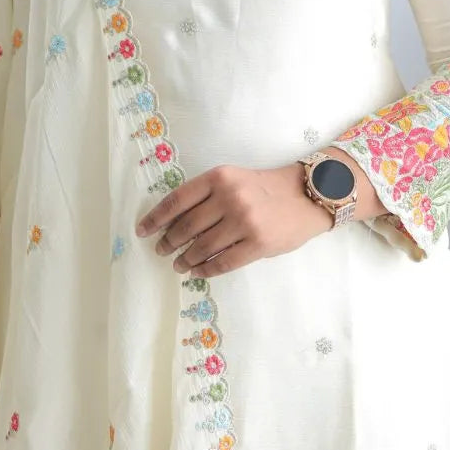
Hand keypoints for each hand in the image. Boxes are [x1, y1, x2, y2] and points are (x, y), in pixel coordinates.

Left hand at [134, 163, 333, 278]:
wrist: (307, 195)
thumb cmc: (265, 187)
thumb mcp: (234, 178)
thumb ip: (208, 195)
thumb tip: (174, 222)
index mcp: (219, 177)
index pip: (177, 200)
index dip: (156, 217)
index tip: (143, 230)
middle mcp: (229, 197)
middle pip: (186, 226)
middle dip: (169, 241)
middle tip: (161, 250)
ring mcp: (244, 222)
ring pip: (202, 247)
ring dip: (185, 259)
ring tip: (178, 264)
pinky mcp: (258, 244)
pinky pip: (223, 262)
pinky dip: (206, 270)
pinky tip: (197, 272)